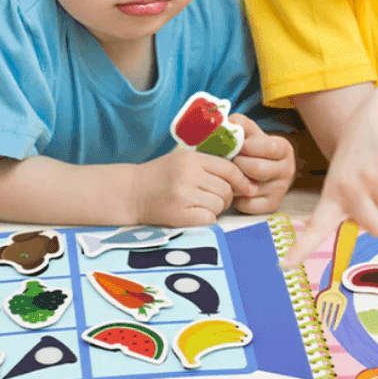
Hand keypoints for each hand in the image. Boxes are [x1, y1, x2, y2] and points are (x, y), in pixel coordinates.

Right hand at [135, 148, 254, 226]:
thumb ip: (209, 165)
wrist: (130, 192)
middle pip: (226, 189)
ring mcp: (182, 194)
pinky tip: (195, 215)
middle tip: (214, 199)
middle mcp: (188, 175)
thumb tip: (243, 180)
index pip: (229, 168)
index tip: (247, 188)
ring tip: (202, 206)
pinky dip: (206, 219)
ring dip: (215, 209)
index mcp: (192, 159)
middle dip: (226, 197)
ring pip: (219, 205)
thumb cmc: (160, 177)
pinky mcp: (177, 214)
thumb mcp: (183, 161)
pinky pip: (208, 219)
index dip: (242, 180)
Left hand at [230, 114, 295, 213]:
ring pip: (250, 188)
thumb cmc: (252, 149)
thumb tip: (228, 124)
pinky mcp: (272, 205)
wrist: (261, 168)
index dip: (247, 146)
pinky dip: (236, 198)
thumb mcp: (249, 133)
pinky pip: (247, 204)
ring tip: (230, 174)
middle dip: (238, 164)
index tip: (237, 146)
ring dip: (234, 181)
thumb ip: (239, 124)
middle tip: (230, 161)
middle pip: (258, 168)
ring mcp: (281, 189)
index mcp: (284, 149)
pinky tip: (236, 188)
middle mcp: (288, 170)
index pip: (268, 147)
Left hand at [281, 94, 377, 266]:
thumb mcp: (346, 179)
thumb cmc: (362, 155)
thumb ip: (353, 207)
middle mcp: (346, 187)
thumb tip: (373, 228)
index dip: (301, 250)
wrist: (376, 113)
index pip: (315, 229)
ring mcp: (367, 173)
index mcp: (332, 195)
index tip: (283, 266)